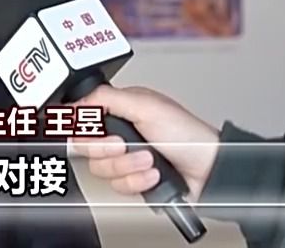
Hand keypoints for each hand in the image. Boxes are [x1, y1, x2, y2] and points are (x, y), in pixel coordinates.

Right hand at [69, 85, 219, 199]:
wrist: (208, 171)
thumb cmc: (188, 135)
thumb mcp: (145, 106)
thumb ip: (106, 98)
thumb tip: (76, 102)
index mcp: (121, 109)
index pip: (83, 118)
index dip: (83, 128)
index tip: (91, 133)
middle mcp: (121, 132)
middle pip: (86, 147)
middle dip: (107, 149)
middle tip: (124, 144)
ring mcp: (126, 158)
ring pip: (101, 169)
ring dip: (127, 166)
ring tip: (149, 160)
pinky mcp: (133, 180)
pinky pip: (118, 187)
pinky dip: (137, 181)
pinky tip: (153, 174)